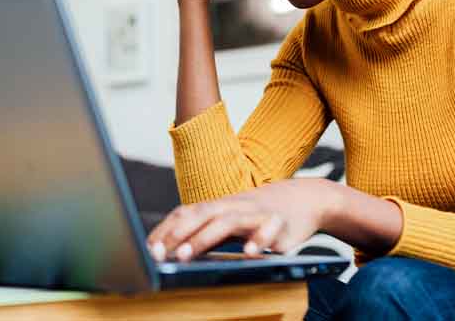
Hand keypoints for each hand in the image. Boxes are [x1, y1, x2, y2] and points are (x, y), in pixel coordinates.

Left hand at [145, 179, 338, 261]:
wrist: (306, 199)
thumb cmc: (260, 214)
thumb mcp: (230, 220)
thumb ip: (206, 232)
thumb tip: (174, 249)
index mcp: (219, 206)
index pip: (186, 213)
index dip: (166, 229)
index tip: (148, 248)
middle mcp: (234, 206)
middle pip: (201, 214)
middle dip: (178, 234)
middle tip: (159, 253)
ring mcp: (256, 213)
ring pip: (227, 221)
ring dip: (204, 238)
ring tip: (187, 255)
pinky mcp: (280, 224)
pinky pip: (268, 230)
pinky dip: (258, 241)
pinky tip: (249, 254)